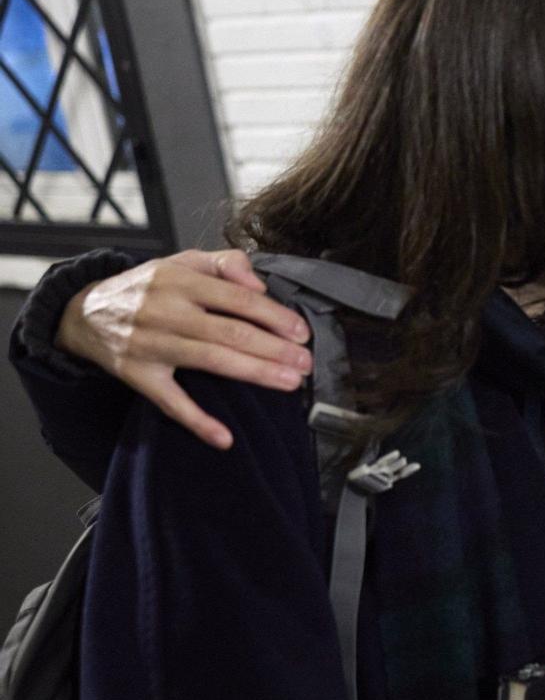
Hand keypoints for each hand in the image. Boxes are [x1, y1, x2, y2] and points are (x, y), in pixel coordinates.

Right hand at [56, 249, 312, 450]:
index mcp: (180, 281)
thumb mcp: (183, 261)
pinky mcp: (137, 375)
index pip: (237, 299)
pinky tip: (224, 437)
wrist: (85, 313)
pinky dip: (197, 421)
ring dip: (255, 373)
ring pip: (210, 361)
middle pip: (229, 332)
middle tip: (305, 363)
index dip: (274, 316)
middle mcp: (165, 312)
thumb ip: (226, 263)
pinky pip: (170, 402)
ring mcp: (150, 345)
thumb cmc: (148, 287)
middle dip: (274, 349)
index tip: (302, 332)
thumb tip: (259, 284)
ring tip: (290, 382)